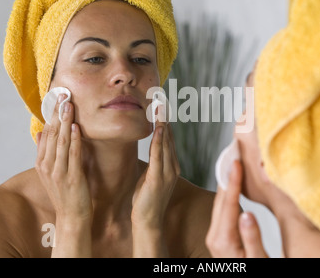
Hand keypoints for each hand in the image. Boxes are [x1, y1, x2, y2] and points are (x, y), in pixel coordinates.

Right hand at [35, 94, 91, 256]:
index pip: (47, 134)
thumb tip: (40, 133)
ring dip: (66, 122)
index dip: (52, 116)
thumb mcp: (51, 172)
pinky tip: (77, 127)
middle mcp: (48, 165)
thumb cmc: (65, 193)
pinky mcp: (72, 177)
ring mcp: (59, 172)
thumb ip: (46, 152)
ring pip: (61, 142)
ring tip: (69, 106)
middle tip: (63, 96)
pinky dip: (75, 140)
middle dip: (58, 114)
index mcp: (43, 162)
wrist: (72, 216)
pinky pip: (73, 155)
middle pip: (53, 134)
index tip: (58, 99)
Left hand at [131, 106, 179, 255]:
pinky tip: (160, 128)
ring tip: (161, 107)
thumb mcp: (151, 177)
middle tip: (162, 98)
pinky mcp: (158, 179)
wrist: (147, 222)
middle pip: (170, 137)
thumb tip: (153, 149)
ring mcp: (167, 173)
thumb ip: (154, 163)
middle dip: (166, 117)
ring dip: (164, 124)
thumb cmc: (146, 200)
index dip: (165, 122)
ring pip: (166, 143)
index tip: (161, 105)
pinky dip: (160, 140)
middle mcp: (172, 167)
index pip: (169, 140)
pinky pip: (159, 155)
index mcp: (171, 166)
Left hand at [206, 160, 268, 257]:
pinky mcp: (221, 234)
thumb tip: (247, 214)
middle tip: (234, 151)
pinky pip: (223, 207)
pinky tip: (234, 182)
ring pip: (220, 201)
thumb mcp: (257, 261)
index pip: (228, 203)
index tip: (236, 161)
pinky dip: (229, 192)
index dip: (233, 180)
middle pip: (220, 198)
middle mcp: (215, 235)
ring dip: (227, 180)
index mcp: (223, 240)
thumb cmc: (252, 271)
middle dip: (227, 173)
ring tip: (234, 160)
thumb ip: (251, 238)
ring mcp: (215, 234)